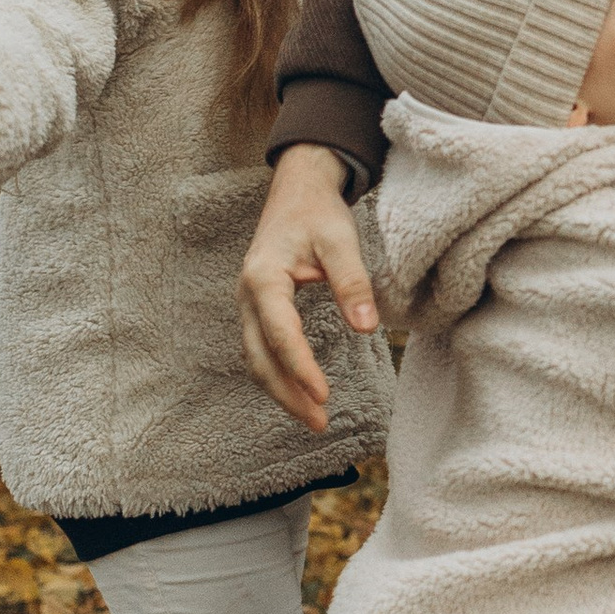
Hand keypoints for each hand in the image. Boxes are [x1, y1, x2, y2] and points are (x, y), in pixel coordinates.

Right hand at [240, 144, 379, 432]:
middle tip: (320, 422)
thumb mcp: (340, 241)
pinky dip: (277, 376)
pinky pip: (260, 351)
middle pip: (260, 357)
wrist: (297, 191)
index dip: (300, 368)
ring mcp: (248, 305)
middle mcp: (247, 295)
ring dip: (281, 391)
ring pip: (256, 359)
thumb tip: (367, 329)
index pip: (281, 333)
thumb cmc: (319, 214)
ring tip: (314, 417)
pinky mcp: (257, 310)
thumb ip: (353, 283)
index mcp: (263, 277)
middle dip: (287, 394)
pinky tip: (301, 392)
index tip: (324, 395)